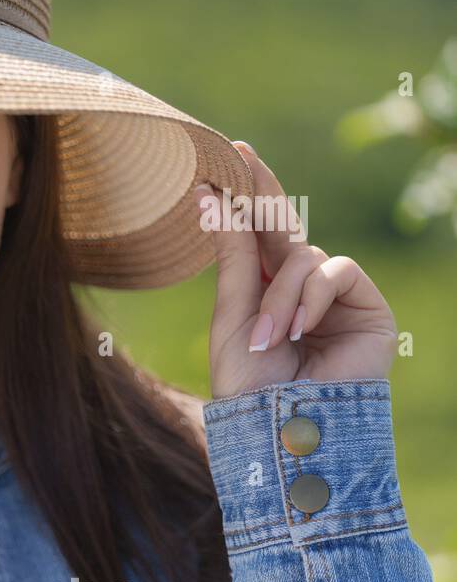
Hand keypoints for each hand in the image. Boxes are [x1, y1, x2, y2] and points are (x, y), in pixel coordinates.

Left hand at [203, 141, 397, 399]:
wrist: (286, 428)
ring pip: (301, 258)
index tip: (221, 158)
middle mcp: (298, 288)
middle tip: (241, 153)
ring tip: (267, 339)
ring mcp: (334, 296)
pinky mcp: (367, 306)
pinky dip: (311, 298)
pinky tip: (300, 331)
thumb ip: (233, 261)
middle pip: (282, 227)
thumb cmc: (251, 385)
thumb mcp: (230, 319)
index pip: (253, 236)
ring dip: (278, 297)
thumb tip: (215, 201)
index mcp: (261, 291)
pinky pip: (334, 271)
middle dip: (261, 191)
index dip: (242, 197)